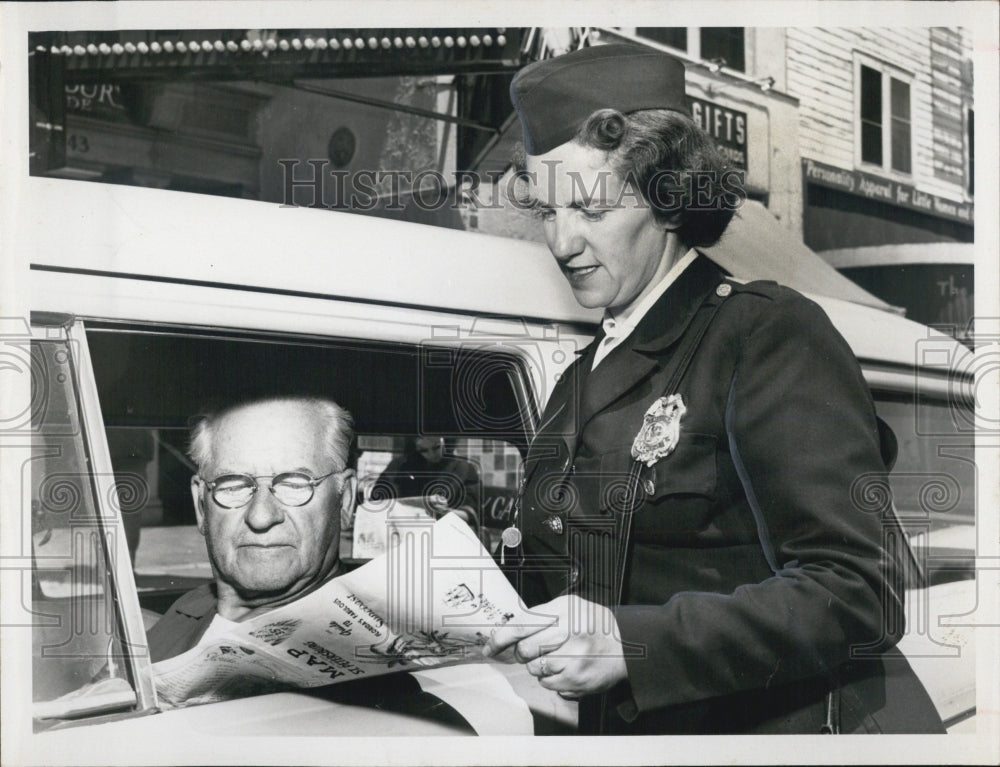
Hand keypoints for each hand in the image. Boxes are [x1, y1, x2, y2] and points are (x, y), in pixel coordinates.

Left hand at [482, 595, 626, 696]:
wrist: (626, 645)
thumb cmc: (594, 625)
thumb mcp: (570, 606)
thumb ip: (541, 614)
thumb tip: (509, 628)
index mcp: (563, 611)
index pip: (521, 626)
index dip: (500, 639)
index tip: (490, 647)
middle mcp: (569, 633)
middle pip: (524, 649)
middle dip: (523, 652)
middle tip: (536, 649)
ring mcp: (573, 658)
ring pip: (534, 668)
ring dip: (539, 666)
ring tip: (558, 657)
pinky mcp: (577, 680)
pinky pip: (547, 684)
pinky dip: (552, 678)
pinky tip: (566, 668)